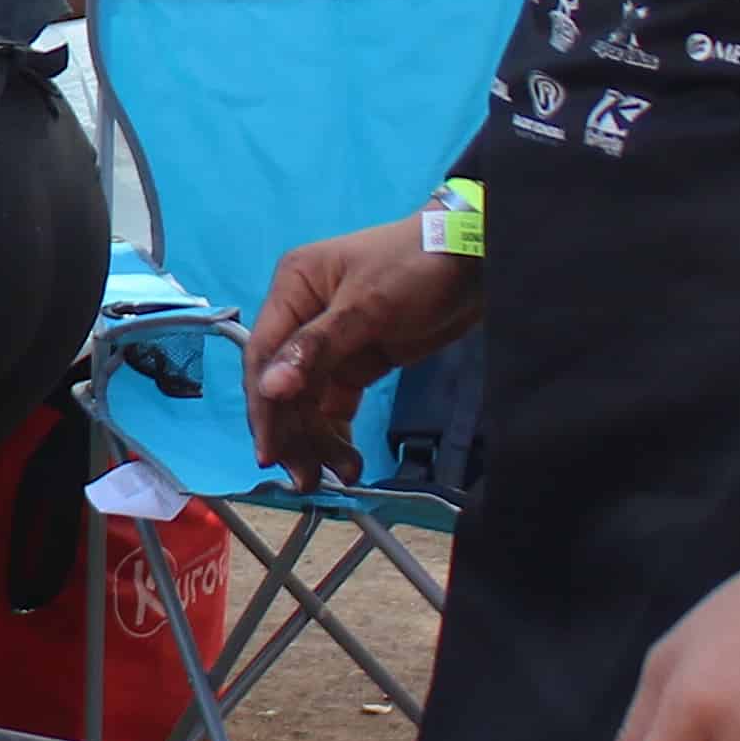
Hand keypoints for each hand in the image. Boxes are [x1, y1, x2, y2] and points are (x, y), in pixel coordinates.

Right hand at [244, 222, 479, 486]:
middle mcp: (303, 316)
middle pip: (284, 384)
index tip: (270, 453)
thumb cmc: (414, 268)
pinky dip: (339, 431)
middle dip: (293, 432)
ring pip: (309, 399)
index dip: (264, 406)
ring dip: (318, 438)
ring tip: (340, 475)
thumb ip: (316, 348)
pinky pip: (336, 402)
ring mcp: (330, 341)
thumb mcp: (366, 306)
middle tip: (306, 479)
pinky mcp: (358, 360)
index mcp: (293, 289)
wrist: (475, 261)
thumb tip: (270, 390)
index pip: (264, 354)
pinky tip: (348, 459)